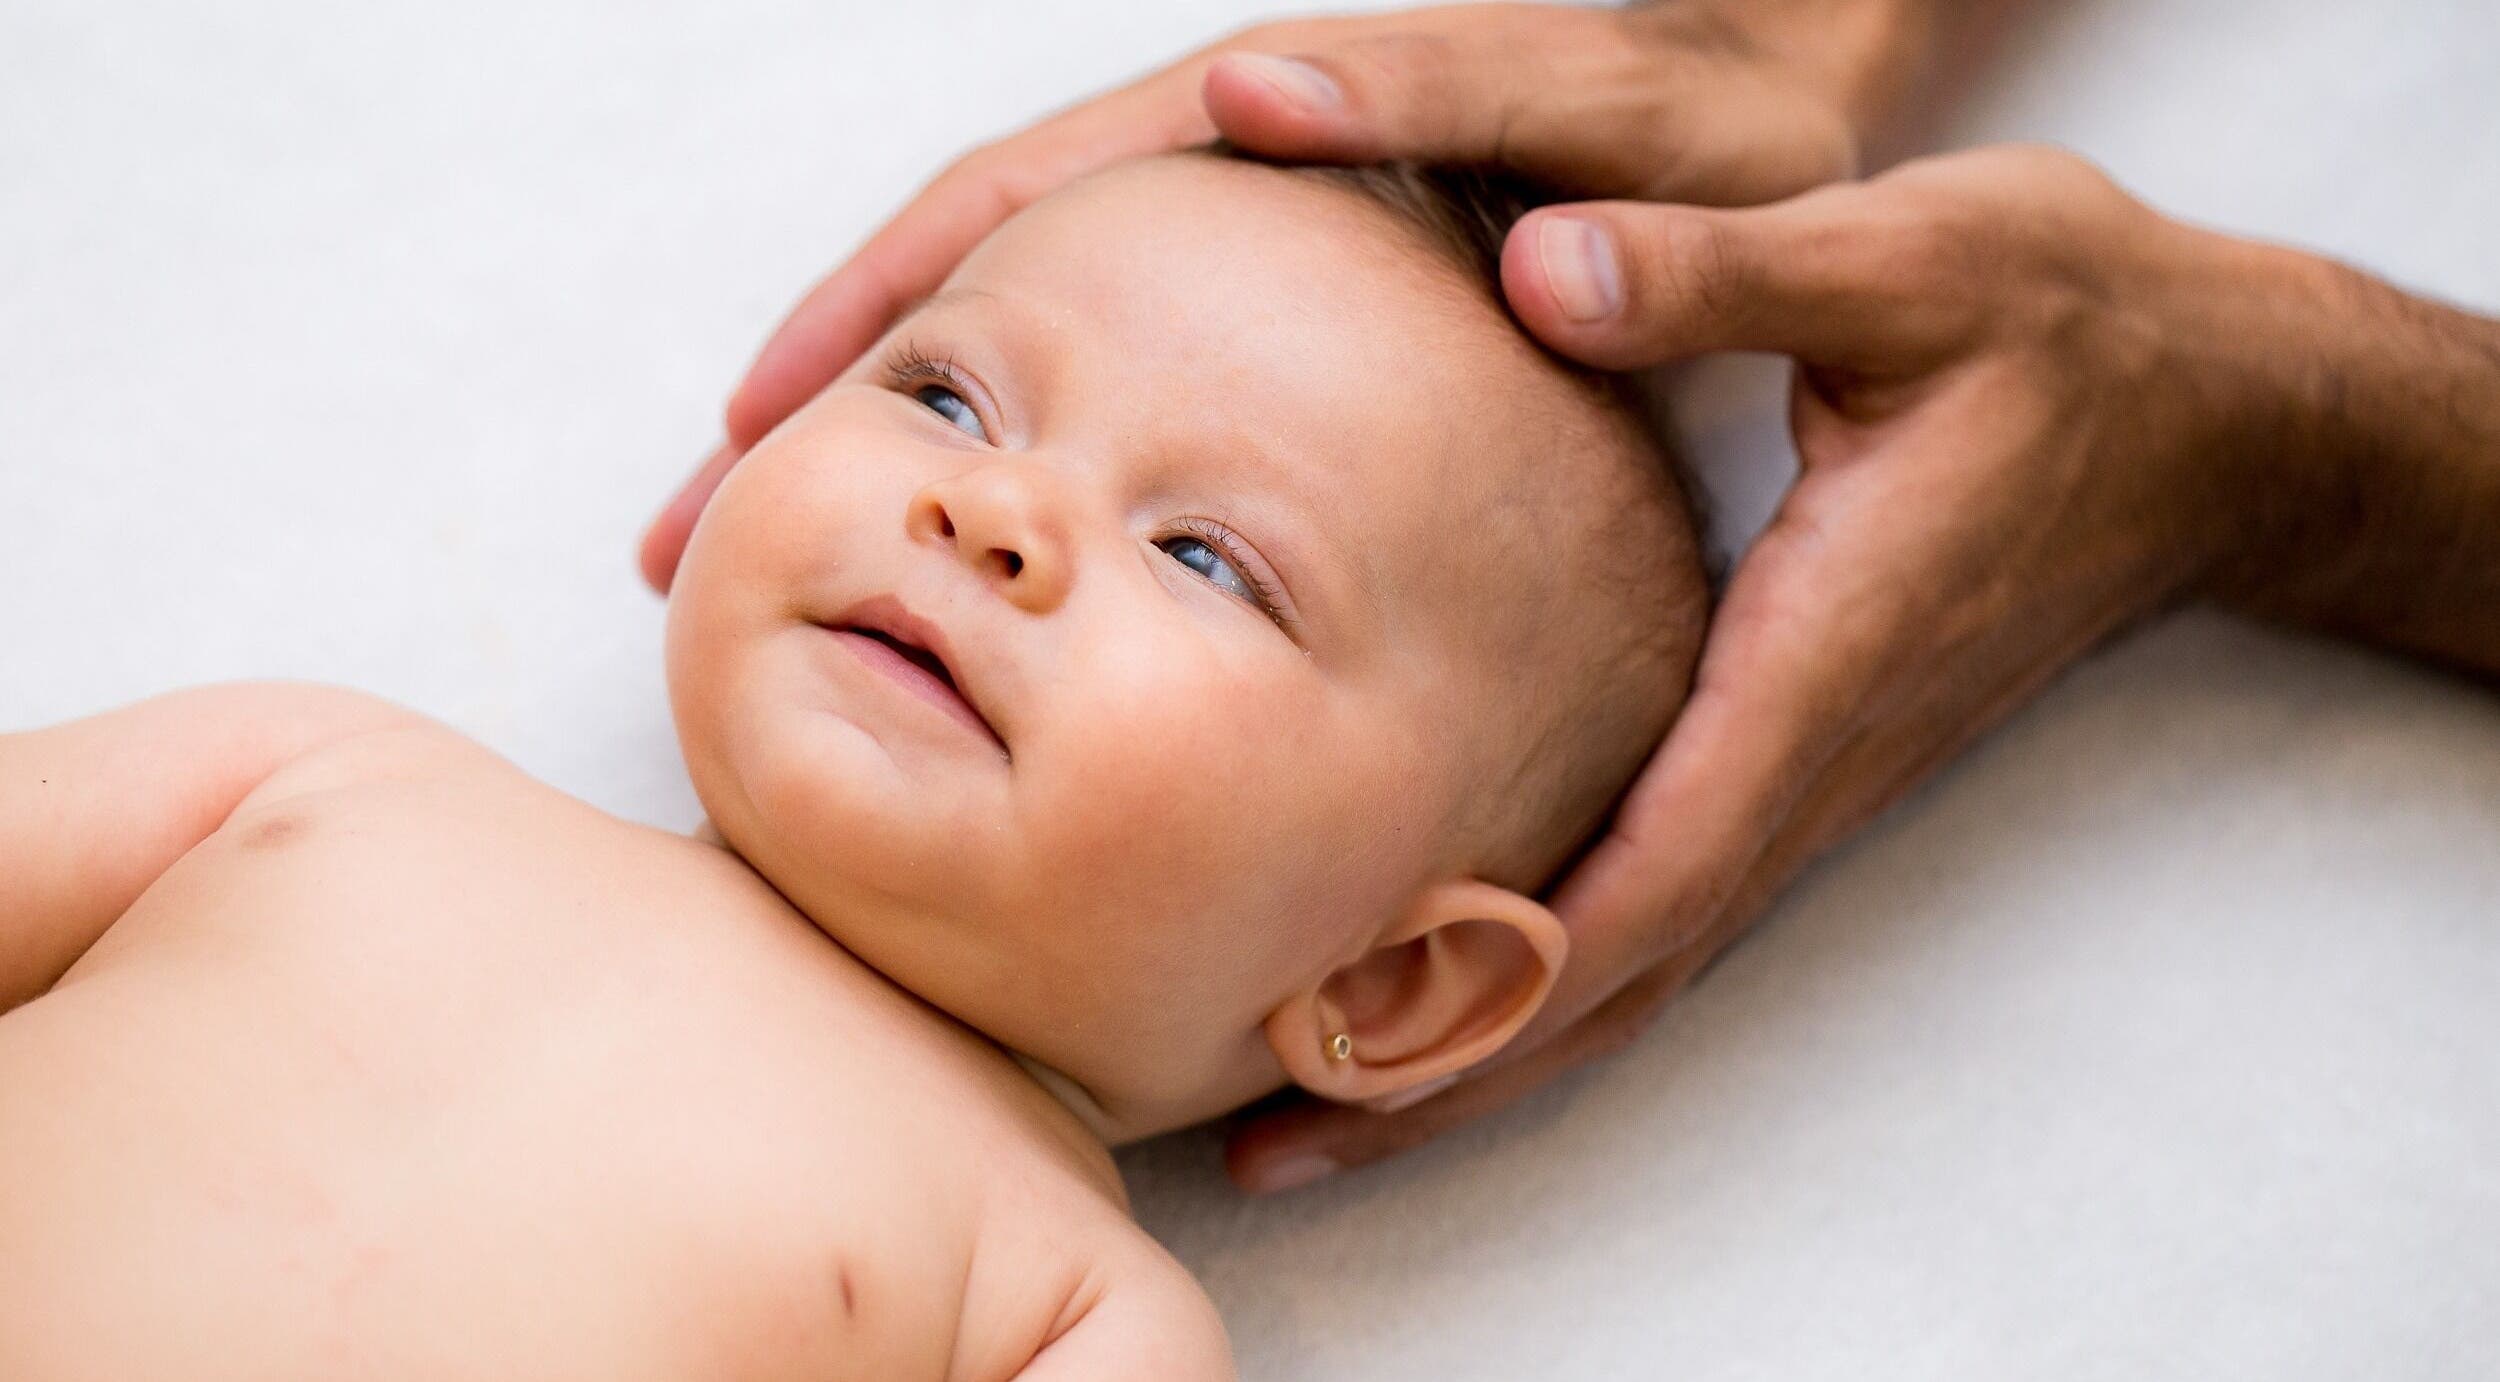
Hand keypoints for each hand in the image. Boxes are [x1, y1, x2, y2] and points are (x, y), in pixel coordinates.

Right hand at [639, 0, 1935, 591]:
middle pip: (957, 289)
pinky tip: (957, 585)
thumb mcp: (1652, 133)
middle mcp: (1216, 188)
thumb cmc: (1715, 132)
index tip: (759, 427)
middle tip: (680, 551)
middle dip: (814, 416)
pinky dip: (997, 483)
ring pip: (1002, 356)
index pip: (1015, 205)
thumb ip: (1518, 147)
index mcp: (1269, 126)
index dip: (875, 313)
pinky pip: (1088, 401)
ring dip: (872, 465)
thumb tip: (1321, 132)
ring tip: (757, 584)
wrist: (1766, 119)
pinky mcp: (1255, 330)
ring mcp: (1225, 263)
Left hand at [1226, 144, 2360, 1190]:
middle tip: (1273, 1148)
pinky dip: (1548, 982)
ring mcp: (1808, 779)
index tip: (1360, 1046)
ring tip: (1316, 1116)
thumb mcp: (1909, 262)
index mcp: (1819, 657)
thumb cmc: (2067, 327)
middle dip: (1449, 1067)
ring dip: (1482, 1052)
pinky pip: (1662, 913)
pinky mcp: (1800, 764)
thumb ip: (1721, 274)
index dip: (1512, 966)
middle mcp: (1808, 757)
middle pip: (1621, 969)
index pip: (1659, 859)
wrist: (2214, 413)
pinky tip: (1446, 992)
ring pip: (1638, 966)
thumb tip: (1539, 270)